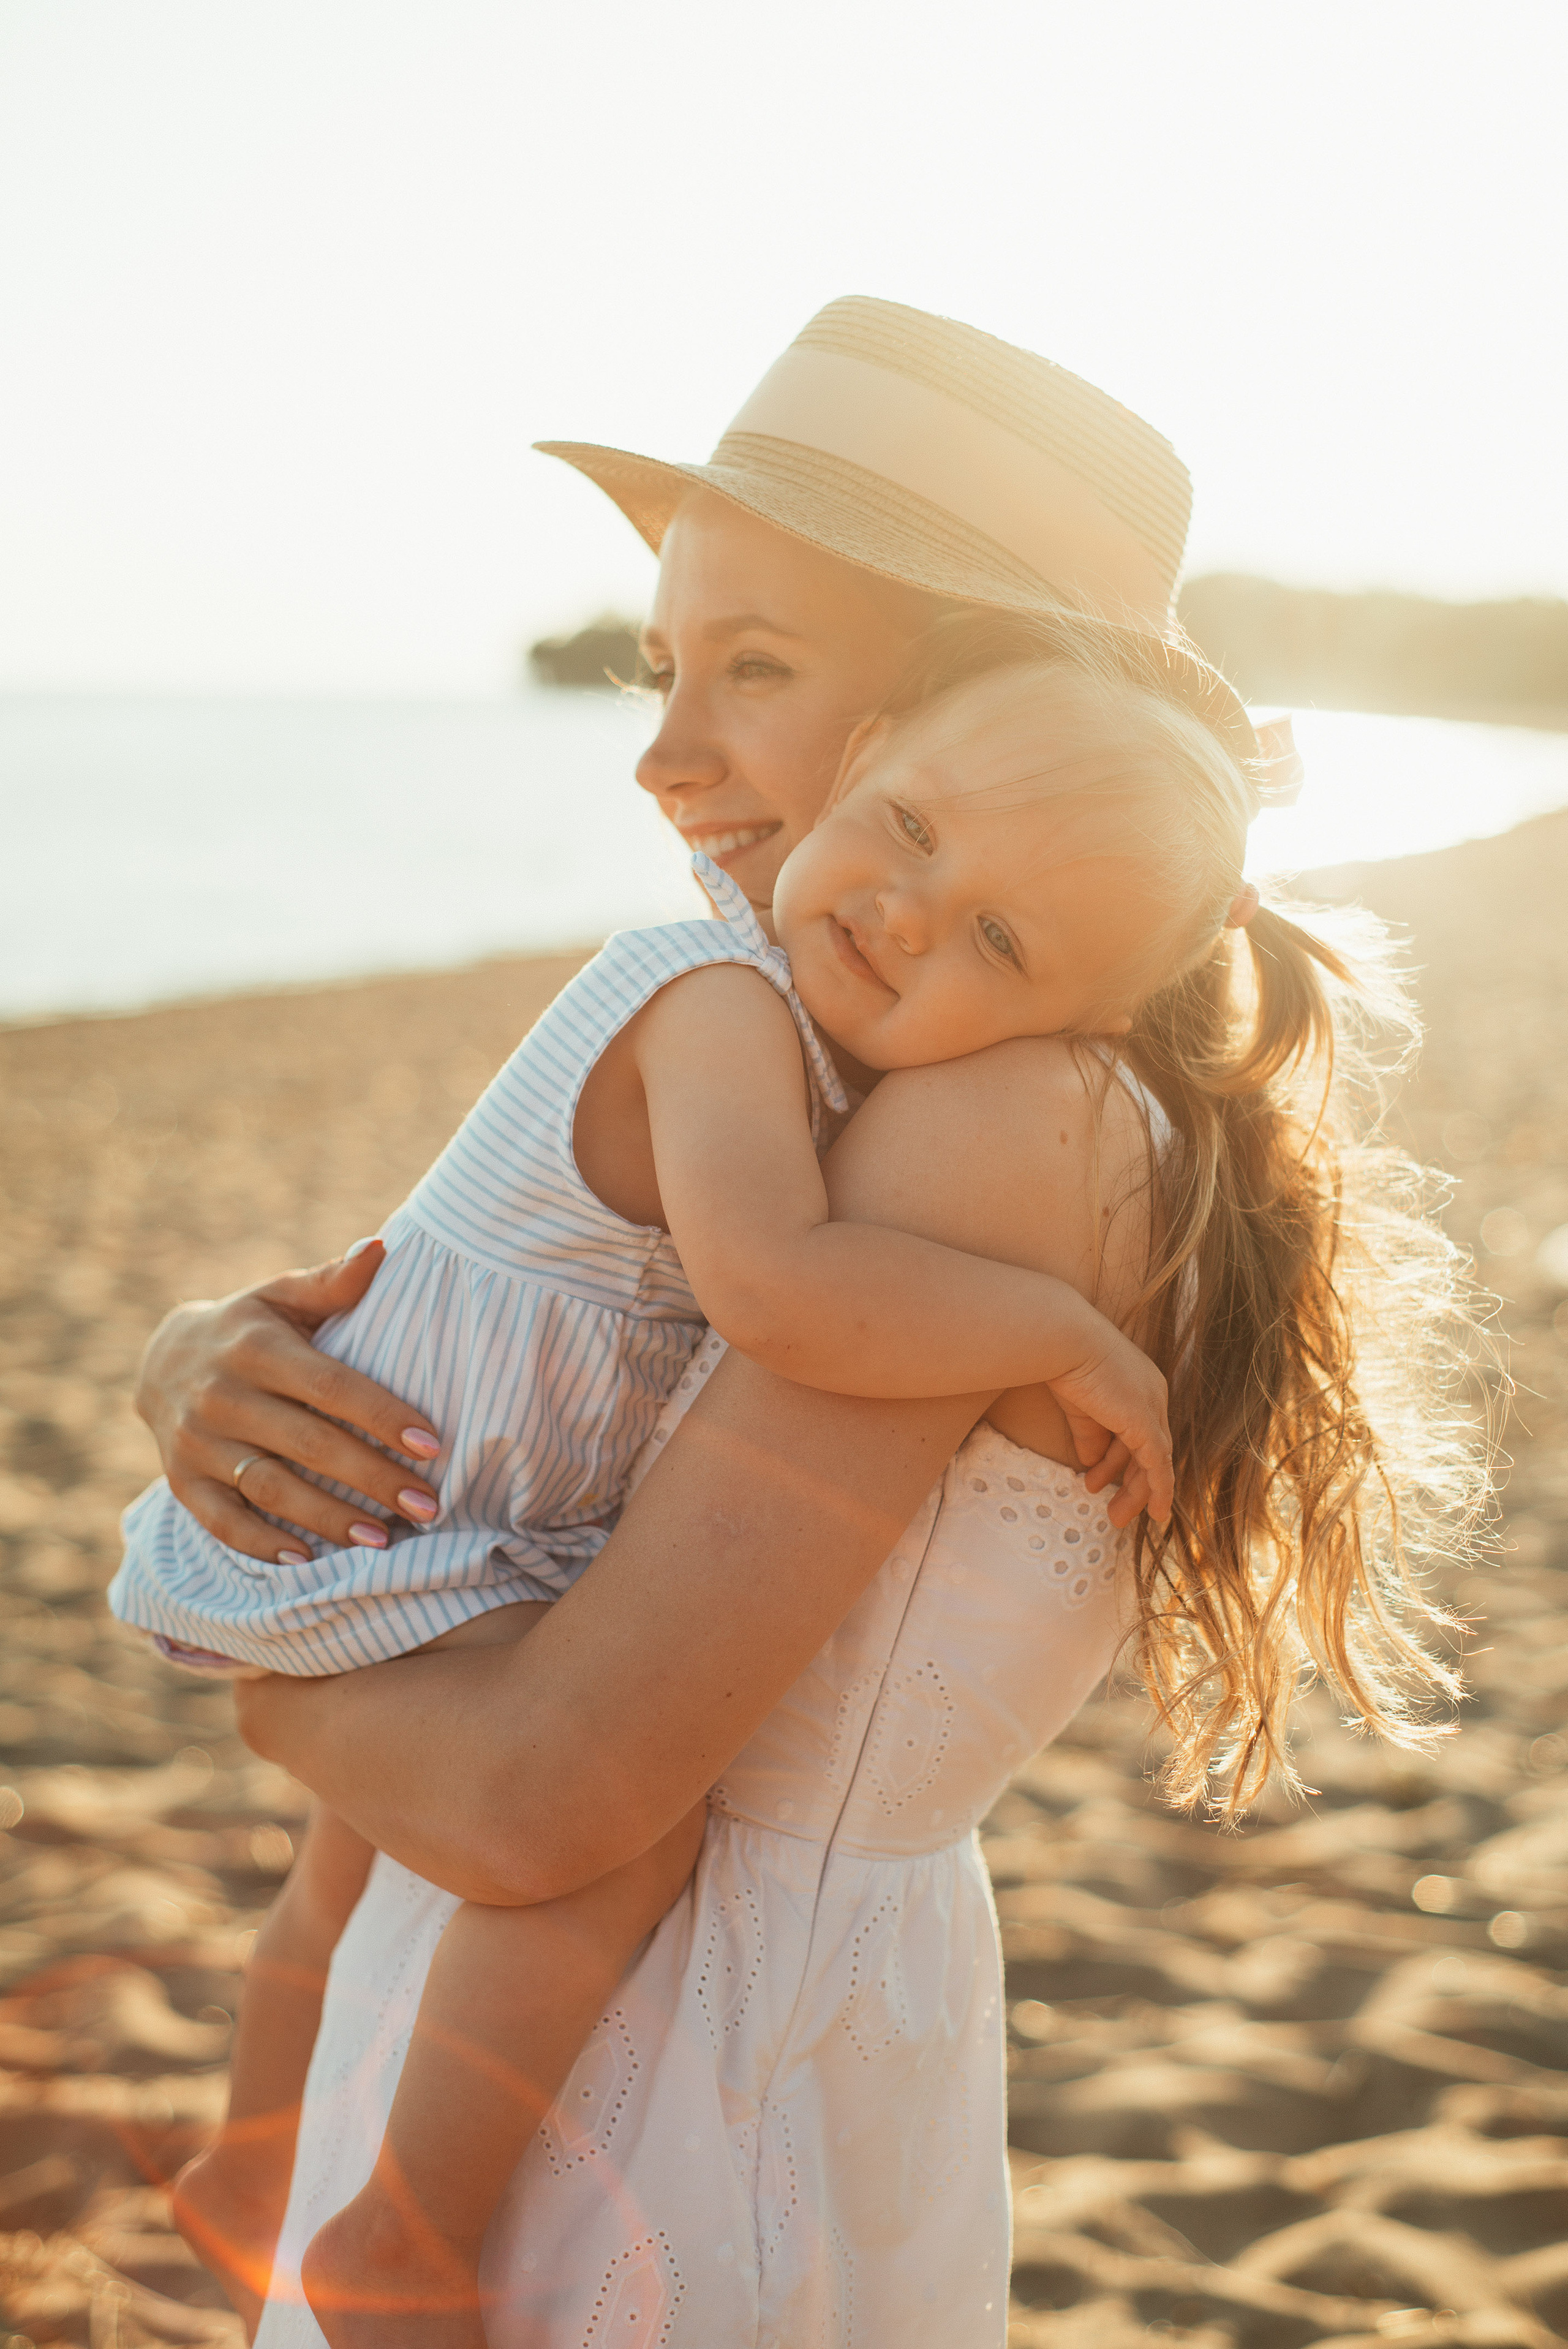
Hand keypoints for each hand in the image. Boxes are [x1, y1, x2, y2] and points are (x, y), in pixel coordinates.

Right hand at [134, 1242, 441, 1562]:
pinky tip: (308, 1559)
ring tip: (383, 1539)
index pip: (329, 1386)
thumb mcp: (282, 1295)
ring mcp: (196, 1443)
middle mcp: (221, 1396)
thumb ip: (332, 1282)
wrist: (160, 1359)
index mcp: (255, 1348)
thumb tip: (381, 1248)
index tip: (432, 1444)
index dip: (382, 1415)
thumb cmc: (249, 1326)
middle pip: (308, 1444)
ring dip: (328, 1518)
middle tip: (428, 1504)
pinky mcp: (182, 1481)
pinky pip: (222, 1521)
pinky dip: (262, 1544)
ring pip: (269, 1489)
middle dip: (372, 1477)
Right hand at [1045, 1321, 1171, 1529]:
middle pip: (1150, 1448)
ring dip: (1138, 1493)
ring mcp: (1153, 1409)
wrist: (1062, 1339)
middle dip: (1132, 1481)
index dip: (1119, 1459)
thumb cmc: (1064, 1361)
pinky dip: (1159, 1491)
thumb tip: (1090, 1462)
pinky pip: (1159, 1466)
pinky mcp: (1146, 1424)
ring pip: (1155, 1461)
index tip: (1098, 1479)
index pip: (1137, 1429)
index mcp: (1140, 1385)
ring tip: (1116, 1518)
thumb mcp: (1079, 1406)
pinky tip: (1154, 1514)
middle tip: (1114, 1510)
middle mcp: (1154, 1395)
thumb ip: (1090, 1434)